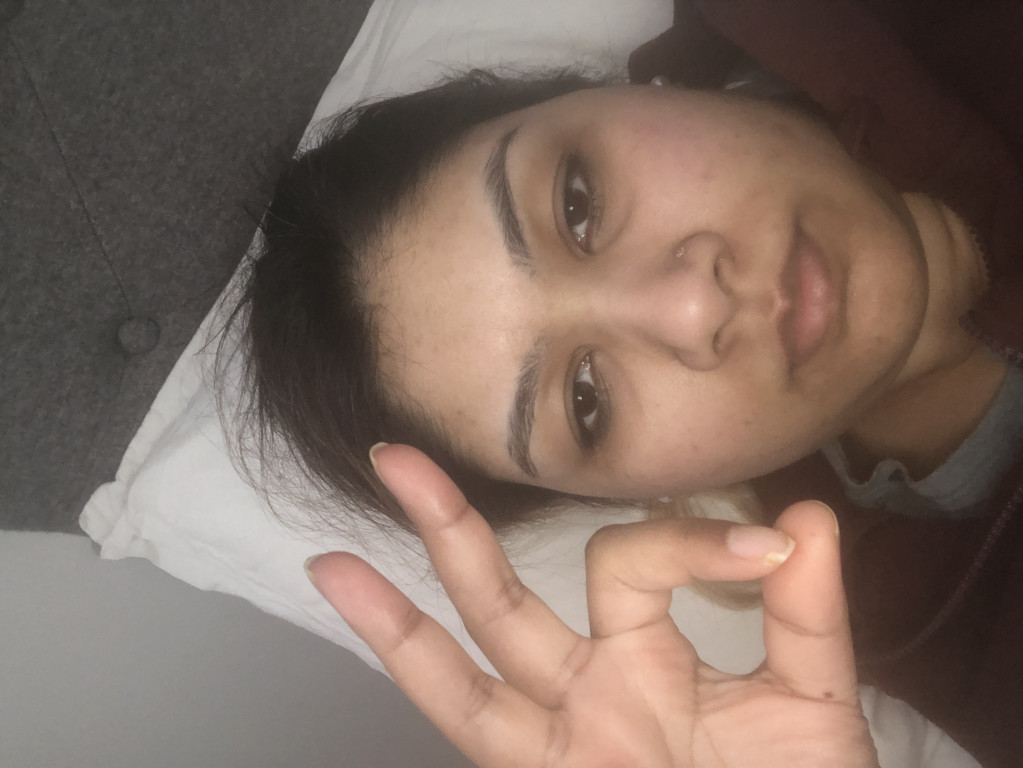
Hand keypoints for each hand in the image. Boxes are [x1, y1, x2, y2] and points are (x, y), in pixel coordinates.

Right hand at [307, 444, 878, 766]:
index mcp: (646, 657)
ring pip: (463, 685)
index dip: (689, 541)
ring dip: (396, 624)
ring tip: (329, 566)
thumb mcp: (813, 699)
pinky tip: (359, 631)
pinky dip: (419, 674)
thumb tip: (805, 517)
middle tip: (396, 457)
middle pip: (502, 604)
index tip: (771, 544)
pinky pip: (476, 728)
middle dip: (451, 530)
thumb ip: (808, 617)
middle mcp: (586, 693)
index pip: (627, 562)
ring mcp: (562, 749)